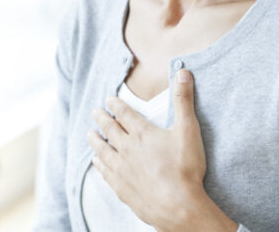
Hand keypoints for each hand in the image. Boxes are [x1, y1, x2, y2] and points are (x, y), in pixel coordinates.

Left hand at [87, 69, 206, 229]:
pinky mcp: (122, 188)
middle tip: (94, 112)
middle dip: (101, 119)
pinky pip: (105, 172)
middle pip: (110, 130)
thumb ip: (184, 100)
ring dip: (96, 141)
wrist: (178, 206)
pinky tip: (97, 162)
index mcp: (142, 133)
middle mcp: (127, 149)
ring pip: (103, 151)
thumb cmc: (186, 168)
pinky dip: (99, 164)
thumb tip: (182, 72)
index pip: (124, 114)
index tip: (108, 99)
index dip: (115, 104)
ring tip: (89, 134)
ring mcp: (122, 170)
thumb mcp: (188, 129)